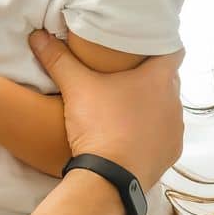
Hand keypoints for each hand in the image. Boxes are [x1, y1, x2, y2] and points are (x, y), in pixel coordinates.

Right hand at [28, 30, 184, 187]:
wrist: (110, 178)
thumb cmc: (100, 124)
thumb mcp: (76, 87)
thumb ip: (59, 59)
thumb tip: (38, 36)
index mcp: (160, 78)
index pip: (173, 50)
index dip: (162, 44)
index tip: (146, 44)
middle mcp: (175, 102)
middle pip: (168, 79)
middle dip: (151, 75)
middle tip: (127, 73)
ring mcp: (175, 130)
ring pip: (166, 108)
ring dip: (152, 106)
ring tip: (128, 107)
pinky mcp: (171, 153)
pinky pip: (165, 135)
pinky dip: (152, 132)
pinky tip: (133, 134)